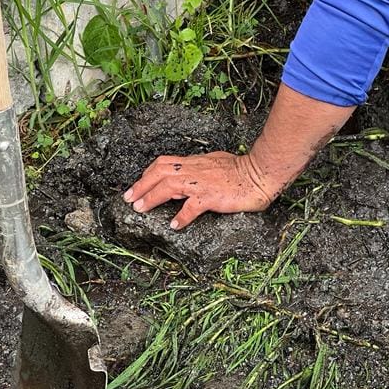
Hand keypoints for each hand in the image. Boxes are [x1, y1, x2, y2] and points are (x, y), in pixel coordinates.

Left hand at [122, 152, 279, 229]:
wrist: (260, 174)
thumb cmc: (243, 170)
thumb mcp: (216, 163)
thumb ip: (200, 169)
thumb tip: (189, 176)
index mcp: (195, 162)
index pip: (164, 163)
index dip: (147, 174)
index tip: (136, 186)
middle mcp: (194, 170)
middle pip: (160, 172)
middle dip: (141, 185)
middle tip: (128, 199)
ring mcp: (202, 183)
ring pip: (169, 186)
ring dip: (152, 197)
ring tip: (140, 208)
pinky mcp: (212, 197)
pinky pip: (191, 207)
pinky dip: (181, 216)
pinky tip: (175, 225)